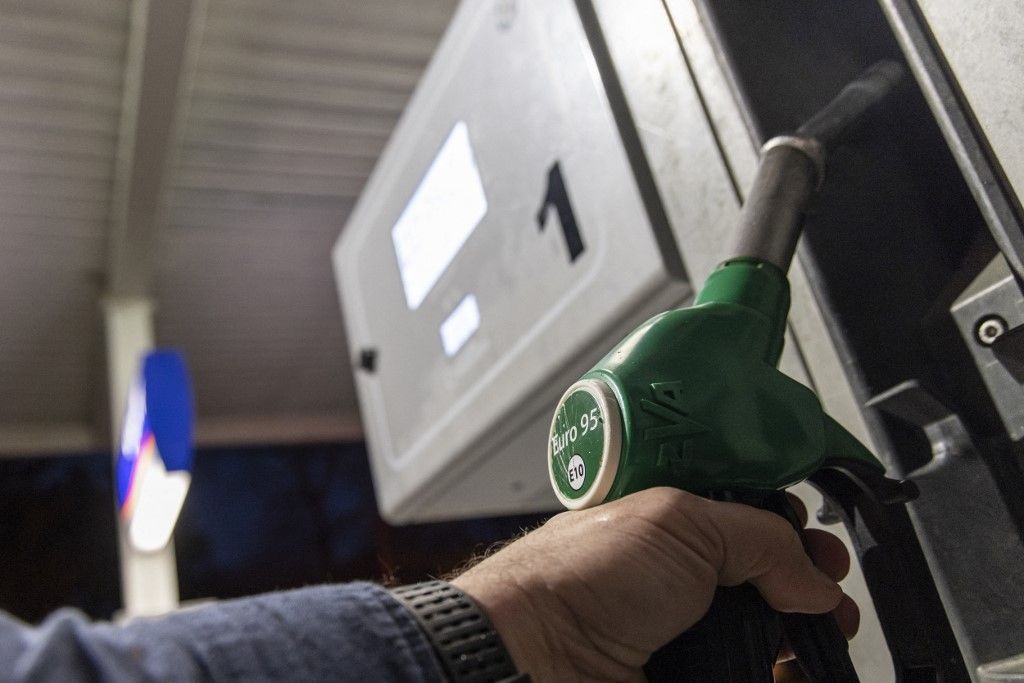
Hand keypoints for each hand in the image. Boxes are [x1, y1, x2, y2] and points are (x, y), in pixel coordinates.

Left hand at [453, 487, 856, 681]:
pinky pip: (750, 674)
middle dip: (809, 591)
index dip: (791, 534)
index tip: (824, 551)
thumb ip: (759, 538)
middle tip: (832, 602)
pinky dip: (782, 674)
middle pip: (765, 585)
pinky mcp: (689, 675)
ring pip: (763, 638)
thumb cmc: (580, 577)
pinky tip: (800, 671)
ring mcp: (684, 636)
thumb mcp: (680, 523)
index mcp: (671, 527)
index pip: (747, 524)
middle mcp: (679, 580)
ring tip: (826, 641)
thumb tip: (813, 577)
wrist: (538, 656)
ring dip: (805, 639)